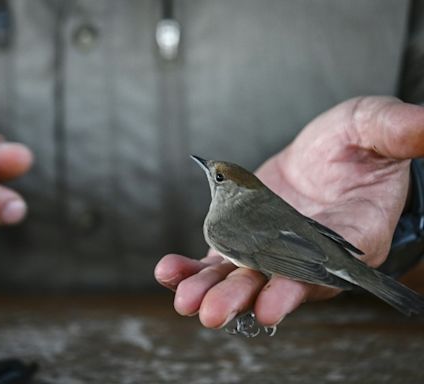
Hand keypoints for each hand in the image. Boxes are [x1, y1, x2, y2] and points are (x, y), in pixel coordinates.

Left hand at [155, 96, 423, 326]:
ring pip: (241, 277)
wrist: (324, 157)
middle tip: (213, 312)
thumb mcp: (373, 129)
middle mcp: (308, 254)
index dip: (300, 285)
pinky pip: (217, 262)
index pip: (325, 267)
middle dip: (244, 297)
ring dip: (213, 291)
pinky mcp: (243, 241)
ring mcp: (271, 250)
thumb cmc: (357, 148)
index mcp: (349, 234)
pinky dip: (194, 269)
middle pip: (275, 281)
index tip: (274, 303)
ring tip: (186, 300)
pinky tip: (171, 271)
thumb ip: (396, 130)